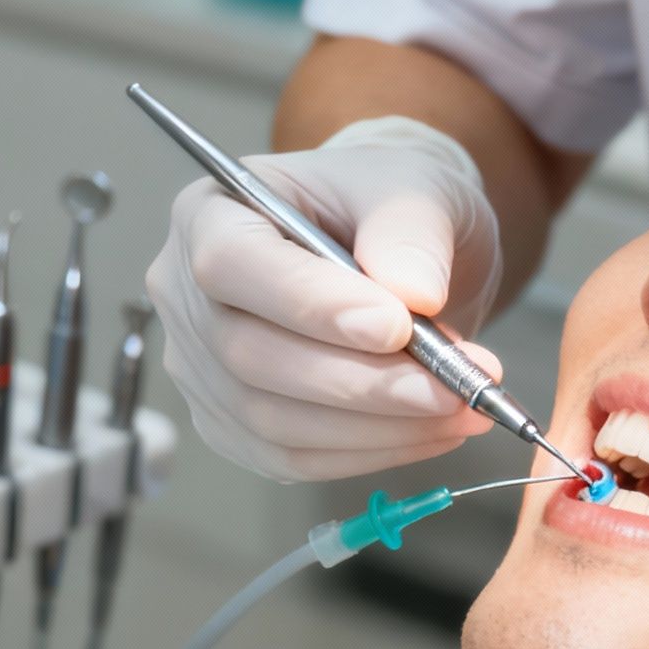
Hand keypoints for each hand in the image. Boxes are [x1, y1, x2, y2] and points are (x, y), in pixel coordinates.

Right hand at [145, 118, 504, 480]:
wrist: (393, 252)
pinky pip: (294, 460)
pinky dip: (372, 452)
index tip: (396, 325)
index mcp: (209, 214)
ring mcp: (203, 370)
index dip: (308, 304)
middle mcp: (186, 296)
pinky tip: (431, 430)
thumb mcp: (413, 188)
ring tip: (461, 405)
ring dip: (377, 427)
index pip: (230, 264)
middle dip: (362, 382)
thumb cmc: (386, 206)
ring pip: (273, 422)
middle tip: (454, 385)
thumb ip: (412, 230)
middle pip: (249, 356)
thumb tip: (416, 294)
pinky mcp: (235, 427)